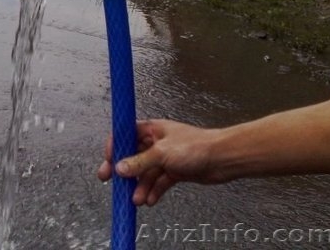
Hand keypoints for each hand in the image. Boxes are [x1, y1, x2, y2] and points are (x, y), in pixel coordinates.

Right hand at [97, 119, 224, 205]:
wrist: (222, 158)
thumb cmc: (195, 146)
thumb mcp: (161, 153)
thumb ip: (139, 162)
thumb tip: (120, 168)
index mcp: (151, 129)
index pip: (125, 135)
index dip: (115, 146)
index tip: (108, 160)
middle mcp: (156, 142)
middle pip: (133, 156)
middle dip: (123, 170)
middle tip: (109, 181)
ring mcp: (166, 157)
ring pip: (146, 172)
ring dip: (140, 186)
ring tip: (136, 199)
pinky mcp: (175, 170)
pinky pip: (159, 181)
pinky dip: (154, 190)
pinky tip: (150, 200)